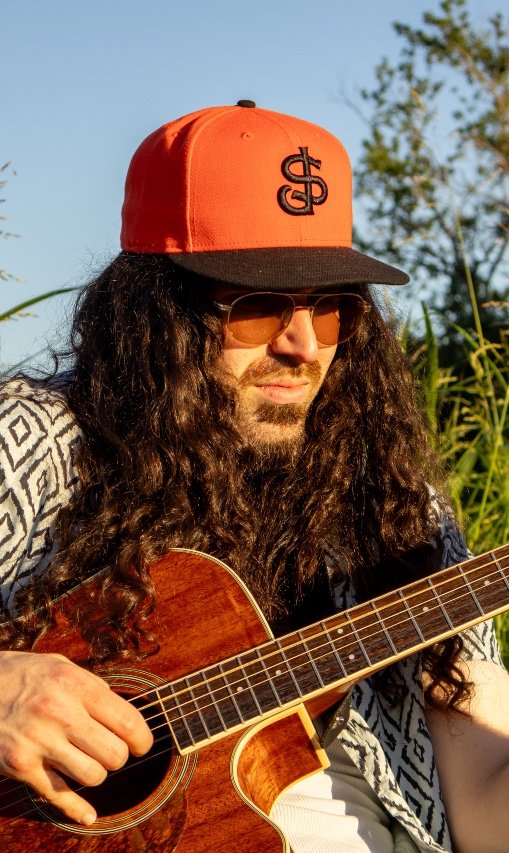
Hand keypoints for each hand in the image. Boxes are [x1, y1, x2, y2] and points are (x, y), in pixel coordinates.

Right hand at [0, 651, 152, 824]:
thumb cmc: (24, 673)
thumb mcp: (61, 666)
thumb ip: (92, 687)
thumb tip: (123, 712)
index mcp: (75, 685)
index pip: (127, 721)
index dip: (142, 739)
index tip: (141, 744)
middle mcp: (59, 712)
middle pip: (114, 754)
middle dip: (119, 757)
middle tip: (112, 751)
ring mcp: (39, 741)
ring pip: (92, 776)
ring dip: (96, 773)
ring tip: (87, 761)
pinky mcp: (20, 765)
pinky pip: (58, 795)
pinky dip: (76, 809)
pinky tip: (88, 814)